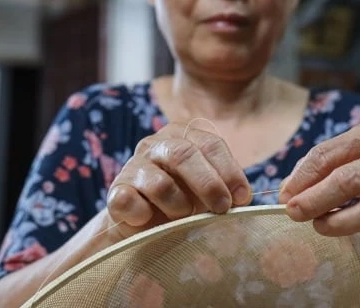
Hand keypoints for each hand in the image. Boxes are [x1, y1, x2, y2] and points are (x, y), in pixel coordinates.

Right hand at [105, 123, 251, 239]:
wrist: (143, 224)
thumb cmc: (184, 200)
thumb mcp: (207, 188)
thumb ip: (225, 186)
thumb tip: (242, 198)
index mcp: (183, 135)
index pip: (210, 144)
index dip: (229, 171)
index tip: (243, 197)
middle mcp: (156, 144)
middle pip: (184, 155)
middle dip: (208, 184)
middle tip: (223, 208)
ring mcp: (133, 165)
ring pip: (160, 184)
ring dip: (178, 207)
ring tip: (182, 217)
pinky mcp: (117, 191)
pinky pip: (131, 202)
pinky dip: (145, 215)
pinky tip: (149, 220)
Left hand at [278, 122, 359, 251]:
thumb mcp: (349, 154)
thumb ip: (318, 167)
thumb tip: (287, 190)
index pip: (326, 155)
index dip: (301, 178)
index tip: (285, 197)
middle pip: (347, 181)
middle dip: (316, 200)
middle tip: (295, 214)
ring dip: (342, 222)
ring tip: (321, 227)